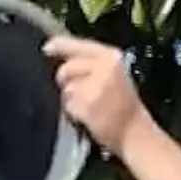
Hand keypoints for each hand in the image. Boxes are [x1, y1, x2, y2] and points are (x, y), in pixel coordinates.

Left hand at [43, 34, 148, 158]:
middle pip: (67, 68)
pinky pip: (68, 106)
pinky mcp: (87, 104)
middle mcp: (104, 67)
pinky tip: (88, 117)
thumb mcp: (113, 75)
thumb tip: (62, 58)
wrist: (134, 132)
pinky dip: (73, 113)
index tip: (47, 48)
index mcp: (111, 56)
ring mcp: (95, 86)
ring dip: (71, 100)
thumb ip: (91, 64)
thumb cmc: (122, 107)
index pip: (79, 45)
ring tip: (88, 107)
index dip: (60, 46)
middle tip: (79, 94)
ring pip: (66, 89)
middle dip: (65, 81)